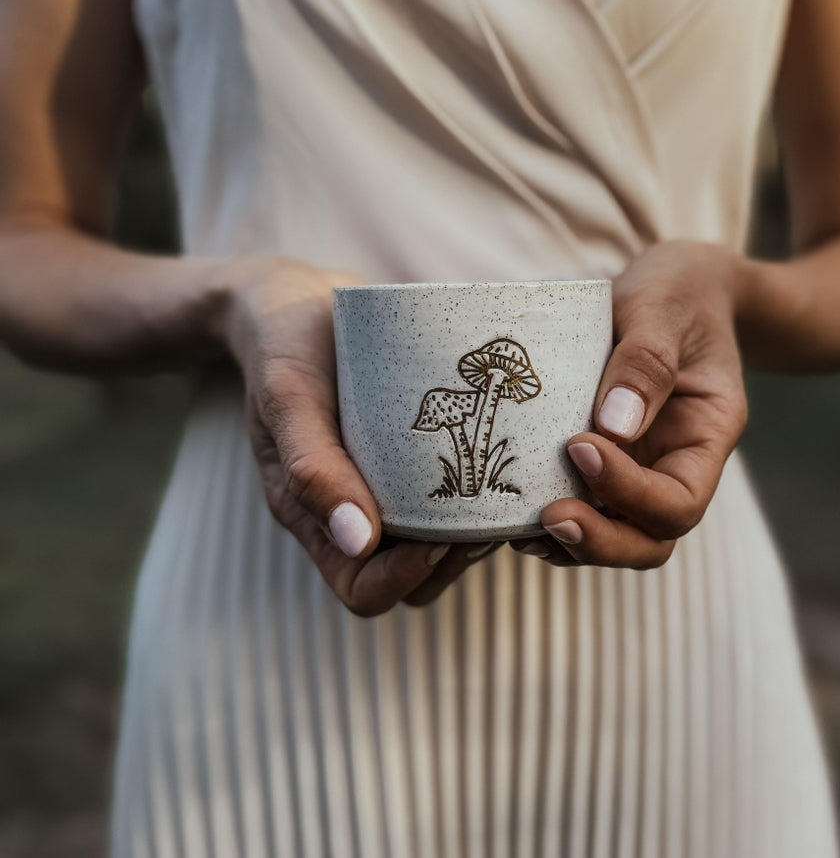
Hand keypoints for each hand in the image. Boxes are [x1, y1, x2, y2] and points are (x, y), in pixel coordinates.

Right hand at [221, 257, 495, 614]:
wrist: (298, 302)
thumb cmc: (284, 349)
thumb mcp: (288, 400)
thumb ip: (313, 469)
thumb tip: (360, 542)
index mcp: (314, 516)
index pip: (363, 589)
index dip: (404, 579)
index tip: (441, 540)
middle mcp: (354, 510)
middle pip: (411, 578)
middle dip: (452, 560)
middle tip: (487, 515)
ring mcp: (385, 484)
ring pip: (436, 543)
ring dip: (472, 532)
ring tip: (502, 493)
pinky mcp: (411, 455)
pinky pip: (445, 494)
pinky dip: (478, 492)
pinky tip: (503, 459)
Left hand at [511, 242, 748, 567]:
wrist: (678, 285)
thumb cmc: (678, 291)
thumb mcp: (664, 309)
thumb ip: (646, 363)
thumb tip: (613, 428)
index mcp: (707, 436)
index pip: (680, 500)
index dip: (630, 492)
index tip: (579, 446)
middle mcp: (674, 465)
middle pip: (649, 539)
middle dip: (598, 539)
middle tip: (547, 517)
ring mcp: (638, 468)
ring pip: (614, 533)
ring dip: (568, 541)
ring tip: (517, 525)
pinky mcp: (602, 460)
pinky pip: (582, 504)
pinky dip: (548, 519)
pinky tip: (509, 507)